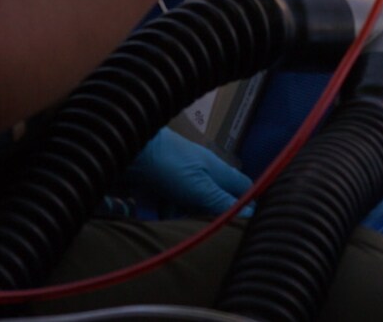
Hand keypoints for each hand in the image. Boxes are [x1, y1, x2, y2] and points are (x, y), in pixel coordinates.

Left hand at [127, 127, 251, 216]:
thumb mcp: (199, 187)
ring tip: (178, 225)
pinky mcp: (159, 185)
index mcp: (217, 170)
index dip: (249, 203)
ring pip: (190, 205)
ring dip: (185, 218)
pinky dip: (165, 212)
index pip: (242, 186)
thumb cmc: (170, 165)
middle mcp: (201, 173)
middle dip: (211, 217)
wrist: (130, 149)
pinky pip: (168, 204)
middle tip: (208, 232)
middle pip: (214, 200)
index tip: (252, 224)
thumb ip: (223, 202)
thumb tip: (253, 215)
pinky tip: (158, 218)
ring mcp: (179, 178)